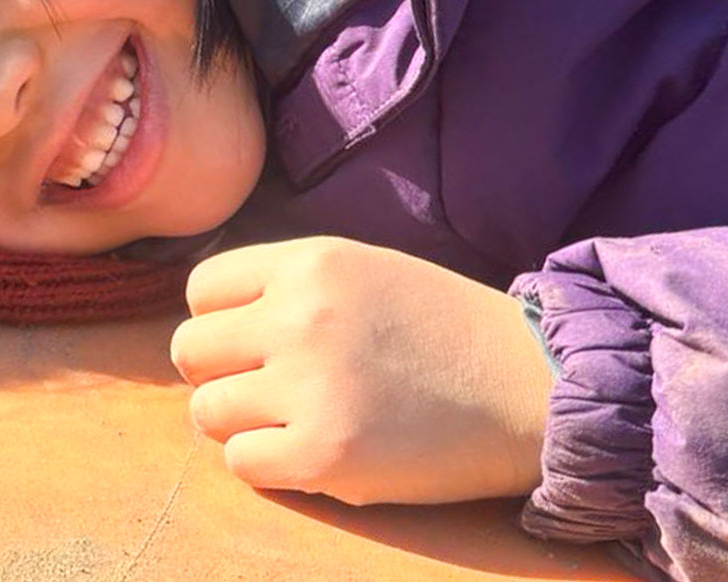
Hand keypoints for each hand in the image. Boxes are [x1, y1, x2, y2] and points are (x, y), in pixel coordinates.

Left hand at [168, 237, 552, 505]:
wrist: (535, 389)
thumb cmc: (447, 332)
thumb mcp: (364, 271)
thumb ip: (288, 288)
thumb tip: (210, 323)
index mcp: (309, 262)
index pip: (201, 291)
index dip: (223, 324)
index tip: (259, 345)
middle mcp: (299, 315)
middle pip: (191, 351)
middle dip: (222, 375)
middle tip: (272, 392)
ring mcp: (310, 384)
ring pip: (207, 411)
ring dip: (242, 425)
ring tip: (297, 423)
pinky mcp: (327, 453)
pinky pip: (242, 463)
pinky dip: (269, 466)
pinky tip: (314, 455)